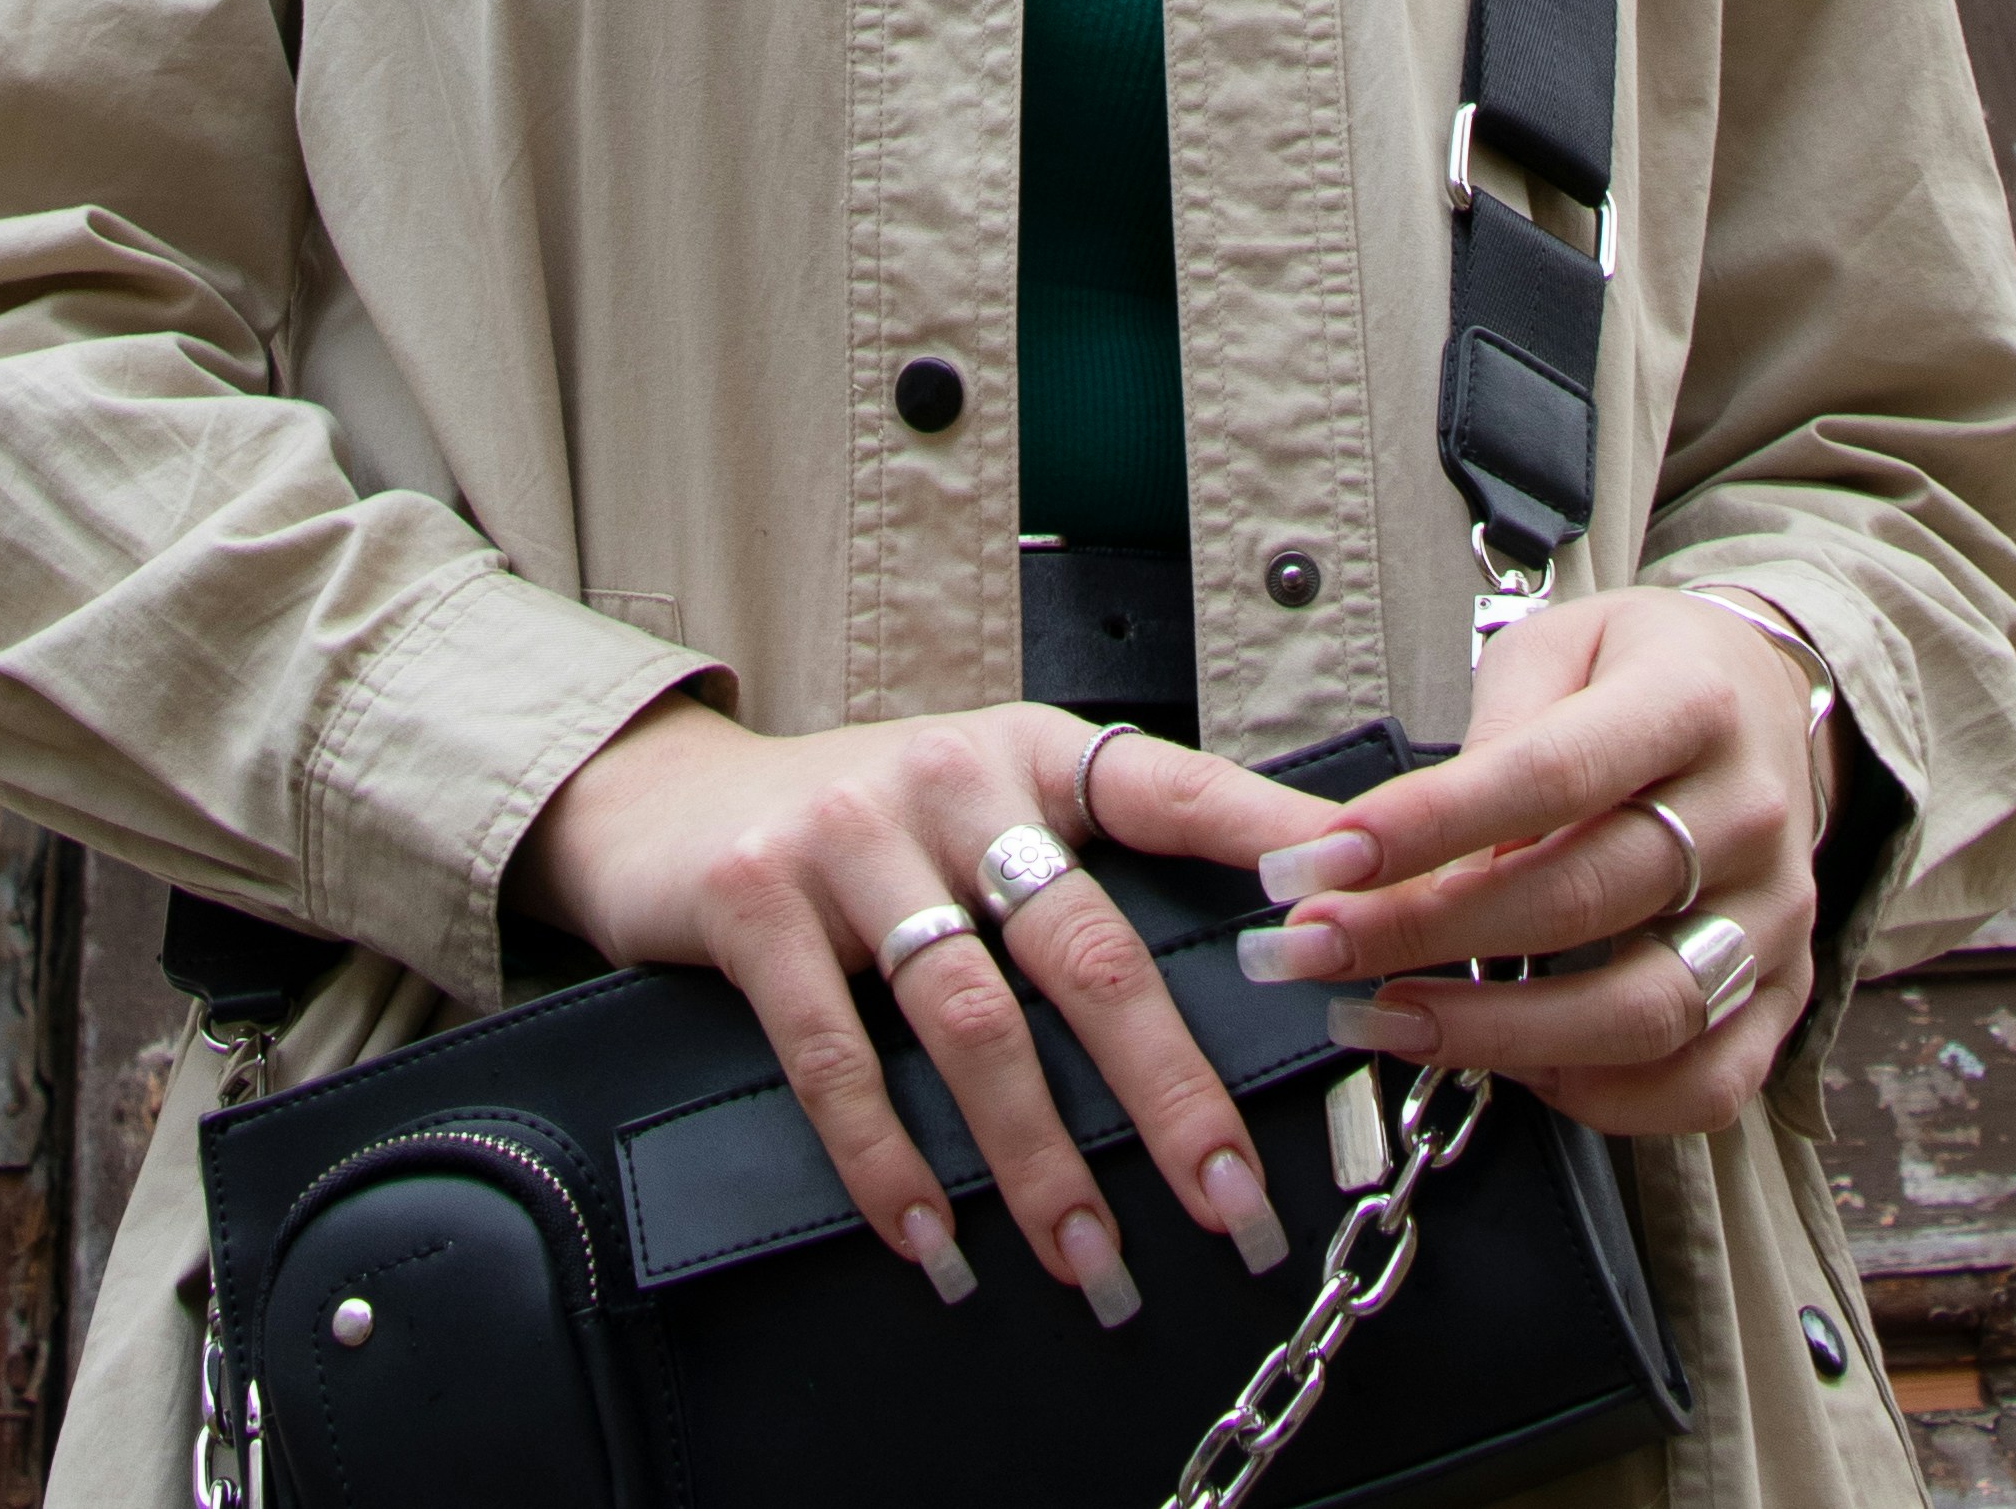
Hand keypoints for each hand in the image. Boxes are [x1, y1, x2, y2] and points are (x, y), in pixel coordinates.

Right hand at [519, 695, 1303, 1318]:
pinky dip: (891, 1164)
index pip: (1172, 789)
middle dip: (1171, 1090)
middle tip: (1234, 1197)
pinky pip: (837, 1057)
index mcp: (1030, 752)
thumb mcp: (978, 806)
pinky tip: (934, 1243)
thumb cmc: (858, 828)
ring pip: (974, 1019)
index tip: (1350, 911)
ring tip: (1095, 1264)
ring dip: (1041, 1160)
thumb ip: (1083, 877)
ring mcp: (849, 836)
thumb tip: (1245, 978)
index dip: (1265, 844)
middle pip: (1088, 947)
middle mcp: (951, 778)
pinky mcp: (758, 902)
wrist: (666, 798)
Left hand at [1231, 590, 1828, 1132]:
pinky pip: (1703, 1084)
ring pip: (1643, 1010)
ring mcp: (1776, 916)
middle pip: (1581, 898)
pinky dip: (1602, 1097)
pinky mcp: (1784, 995)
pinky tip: (1513, 1069)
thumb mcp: (1561, 646)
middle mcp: (1748, 813)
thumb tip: (1416, 843)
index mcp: (1691, 701)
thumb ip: (1499, 733)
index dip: (1428, 825)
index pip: (1550, 775)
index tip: (1321, 861)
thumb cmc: (1637, 670)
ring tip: (1383, 1021)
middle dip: (1424, 933)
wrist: (1765, 701)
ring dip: (1497, 1034)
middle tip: (1312, 947)